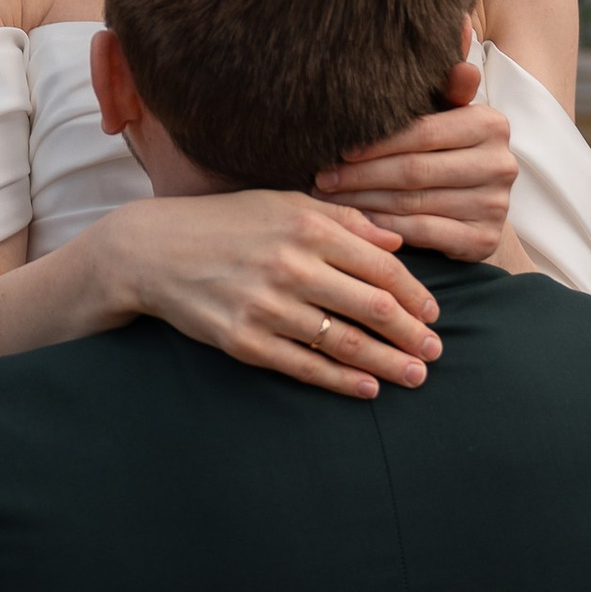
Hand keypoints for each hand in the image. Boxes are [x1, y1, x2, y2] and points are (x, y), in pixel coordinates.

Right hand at [108, 192, 442, 396]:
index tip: (433, 313)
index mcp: (307, 227)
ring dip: (389, 363)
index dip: (414, 294)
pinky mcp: (244, 341)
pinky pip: (306, 366)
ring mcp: (267, 307)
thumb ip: (343, 220)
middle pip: (373, 308)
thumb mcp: (284, 204)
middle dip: (412, 334)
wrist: (154, 251)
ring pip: (346, 342)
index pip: (381, 265)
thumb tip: (396, 239)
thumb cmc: (226, 223)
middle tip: (436, 351)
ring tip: (415, 375)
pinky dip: (343, 380)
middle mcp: (291, 266)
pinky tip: (369, 387)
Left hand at [316, 59, 518, 262]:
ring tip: (327, 199)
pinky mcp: (485, 240)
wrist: (474, 213)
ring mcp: (496, 205)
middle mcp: (501, 163)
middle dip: (360, 175)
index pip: (422, 131)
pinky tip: (356, 223)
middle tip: (320, 177)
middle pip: (414, 170)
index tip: (335, 148)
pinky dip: (384, 228)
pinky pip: (423, 232)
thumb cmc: (444, 153)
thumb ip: (443, 81)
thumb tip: (458, 20)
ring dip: (363, 202)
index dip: (375, 142)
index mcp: (490, 123)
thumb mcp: (441, 115)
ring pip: (413, 203)